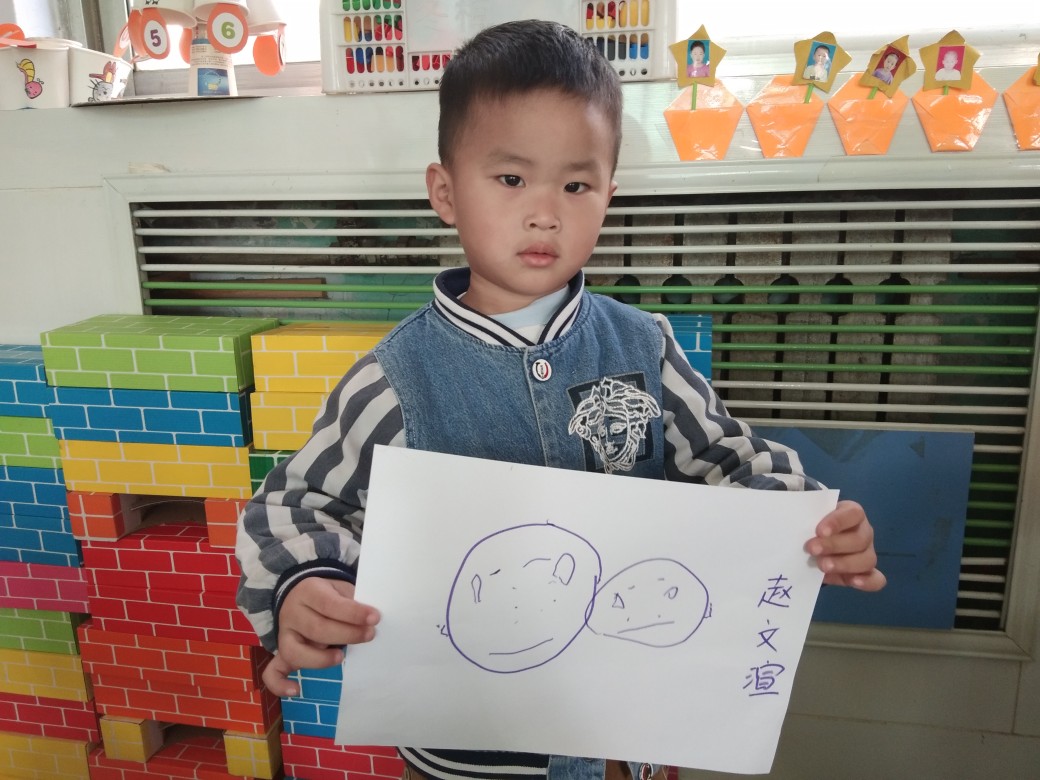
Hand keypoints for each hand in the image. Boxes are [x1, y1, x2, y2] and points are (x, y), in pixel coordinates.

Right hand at [262, 577, 379, 696]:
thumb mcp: (340, 587)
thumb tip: (372, 619)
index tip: (375, 618)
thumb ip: (353, 601)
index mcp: (309, 591)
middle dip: (347, 634)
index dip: (353, 613)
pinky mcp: (282, 653)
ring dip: (320, 659)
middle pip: (317, 628)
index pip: (330, 604)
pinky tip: (297, 691)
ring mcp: (284, 635)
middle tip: (369, 635)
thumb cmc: (328, 594)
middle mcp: (292, 613)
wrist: (299, 593)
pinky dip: (280, 684)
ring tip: (341, 656)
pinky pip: (273, 672)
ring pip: (295, 651)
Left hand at [805, 500, 886, 591]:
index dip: (838, 522)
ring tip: (822, 566)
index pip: (853, 514)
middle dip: (834, 545)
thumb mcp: (809, 516)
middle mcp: (864, 532)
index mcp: (852, 513)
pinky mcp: (866, 572)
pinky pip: (876, 579)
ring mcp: (867, 552)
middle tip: (811, 549)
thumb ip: (804, 518)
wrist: (815, 539)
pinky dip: (867, 581)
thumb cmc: (813, 523)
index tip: (820, 530)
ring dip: (844, 564)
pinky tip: (853, 582)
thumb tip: (788, 521)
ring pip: (867, 559)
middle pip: (859, 539)